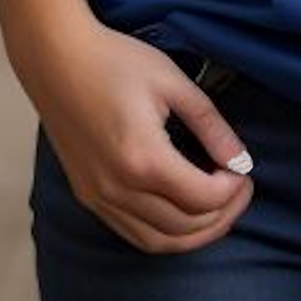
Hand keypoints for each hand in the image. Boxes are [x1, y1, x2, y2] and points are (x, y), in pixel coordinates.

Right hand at [22, 16, 254, 253]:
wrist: (56, 59)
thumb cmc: (115, 61)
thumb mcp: (172, 82)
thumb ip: (210, 125)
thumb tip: (240, 160)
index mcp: (143, 158)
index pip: (203, 198)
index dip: (233, 189)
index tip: (244, 170)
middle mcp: (118, 188)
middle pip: (185, 227)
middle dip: (223, 214)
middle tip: (240, 189)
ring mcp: (98, 197)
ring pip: (158, 241)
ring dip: (195, 234)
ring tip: (219, 208)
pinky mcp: (87, 196)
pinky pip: (132, 234)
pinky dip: (164, 235)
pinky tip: (181, 214)